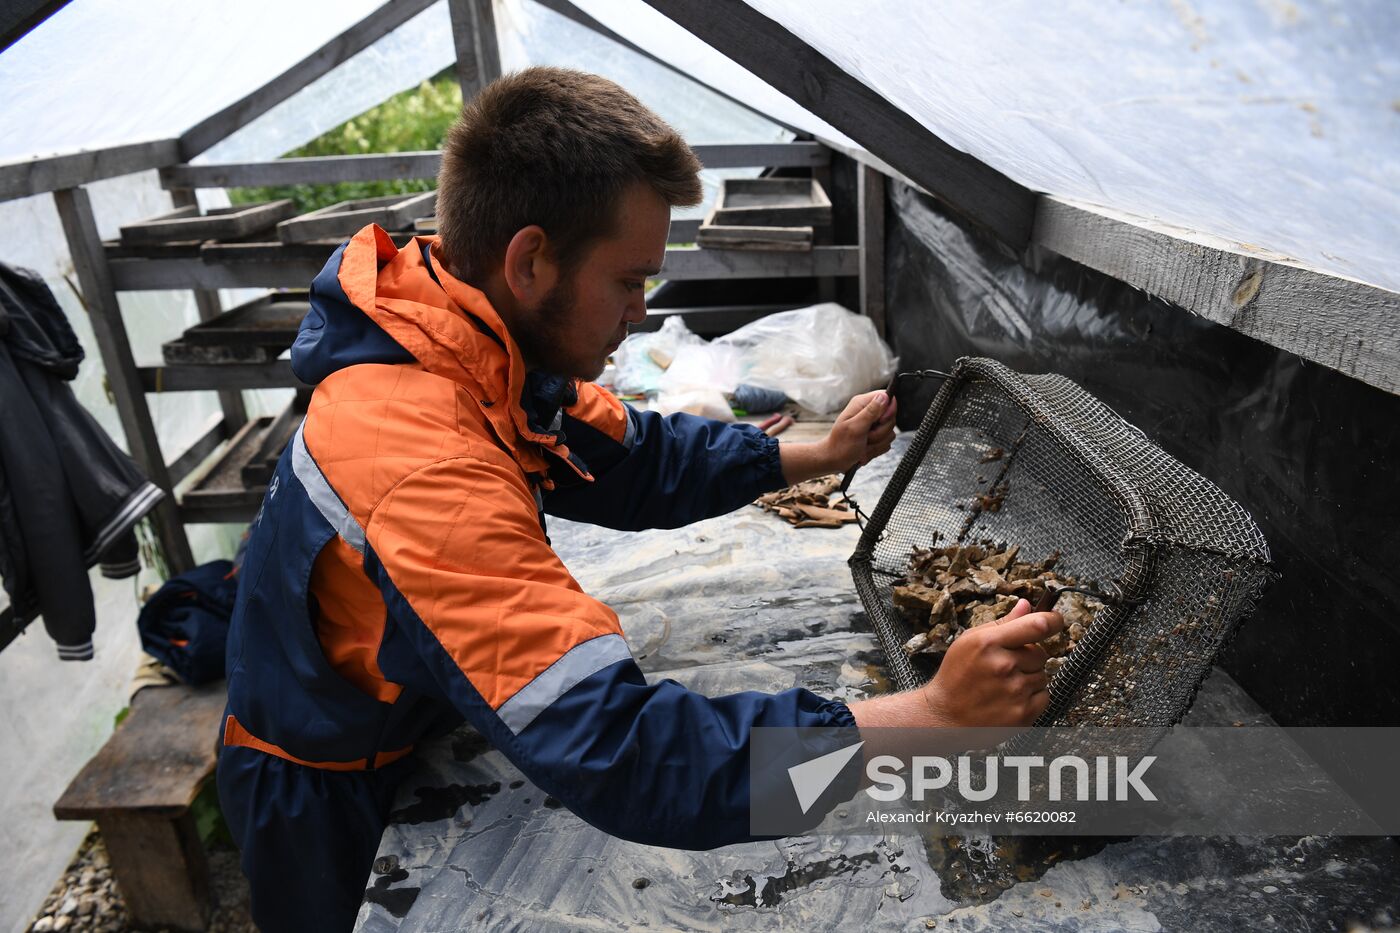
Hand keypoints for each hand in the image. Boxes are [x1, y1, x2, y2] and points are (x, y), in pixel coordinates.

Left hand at [821, 390, 896, 472]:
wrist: (834, 461)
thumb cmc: (840, 444)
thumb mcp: (855, 427)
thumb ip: (870, 411)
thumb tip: (884, 396)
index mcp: (861, 404)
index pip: (886, 397)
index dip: (888, 410)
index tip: (880, 422)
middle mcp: (868, 412)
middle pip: (891, 417)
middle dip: (880, 432)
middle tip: (866, 437)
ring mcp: (873, 426)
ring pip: (890, 432)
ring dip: (877, 443)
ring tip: (863, 445)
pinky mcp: (876, 437)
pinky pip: (886, 443)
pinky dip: (876, 449)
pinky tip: (864, 450)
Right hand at [921, 599, 1061, 727]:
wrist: (945, 717)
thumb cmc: (956, 676)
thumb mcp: (969, 641)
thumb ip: (1001, 623)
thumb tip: (1026, 606)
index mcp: (989, 643)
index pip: (1037, 625)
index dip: (1053, 619)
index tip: (1056, 619)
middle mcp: (1004, 666)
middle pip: (1041, 653)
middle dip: (1029, 656)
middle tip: (1006, 665)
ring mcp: (1015, 691)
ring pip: (1042, 675)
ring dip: (1029, 677)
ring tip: (1003, 685)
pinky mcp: (1023, 713)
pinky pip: (1044, 696)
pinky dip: (1032, 696)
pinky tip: (1010, 698)